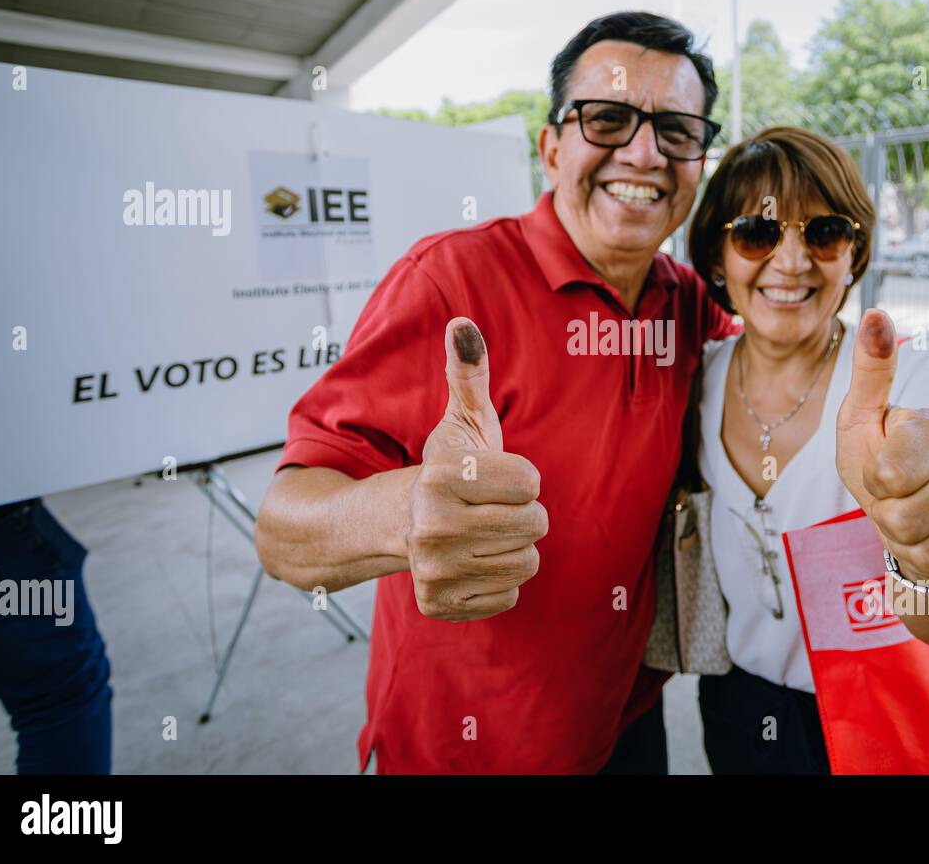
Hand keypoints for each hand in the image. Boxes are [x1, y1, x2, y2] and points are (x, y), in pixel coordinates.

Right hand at [406, 318, 547, 620]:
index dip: (521, 478)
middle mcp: (430, 526)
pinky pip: (509, 595)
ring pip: (527, 562)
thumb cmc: (447, 469)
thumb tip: (463, 325)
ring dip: (513, 547)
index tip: (491, 476)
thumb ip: (469, 373)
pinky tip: (471, 561)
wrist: (393, 522)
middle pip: (535, 525)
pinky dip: (497, 580)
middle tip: (489, 507)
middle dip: (523, 513)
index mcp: (441, 476)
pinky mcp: (440, 604)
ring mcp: (433, 570)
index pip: (531, 483)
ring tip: (480, 532)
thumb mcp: (461, 421)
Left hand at [836, 310, 928, 585]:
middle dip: (886, 517)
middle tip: (893, 501)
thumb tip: (877, 314)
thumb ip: (871, 372)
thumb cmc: (880, 467)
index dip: (874, 482)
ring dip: (904, 541)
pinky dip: (926, 560)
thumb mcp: (861, 421)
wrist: (916, 525)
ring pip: (927, 544)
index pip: (891, 472)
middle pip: (905, 513)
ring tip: (910, 521)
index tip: (880, 472)